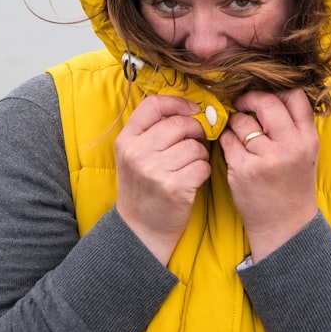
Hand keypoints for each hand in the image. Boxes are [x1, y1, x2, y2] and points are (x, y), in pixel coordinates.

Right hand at [115, 95, 211, 264]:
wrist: (140, 228)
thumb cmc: (143, 187)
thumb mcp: (134, 155)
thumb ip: (153, 131)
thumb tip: (191, 109)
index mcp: (126, 140)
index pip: (153, 105)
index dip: (178, 103)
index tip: (192, 110)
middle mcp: (137, 153)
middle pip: (179, 124)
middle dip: (196, 130)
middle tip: (197, 140)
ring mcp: (155, 171)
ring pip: (195, 146)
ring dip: (200, 154)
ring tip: (191, 164)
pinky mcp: (175, 187)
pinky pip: (202, 166)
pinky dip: (204, 170)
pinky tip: (194, 178)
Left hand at [221, 88, 319, 261]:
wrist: (285, 224)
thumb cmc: (293, 184)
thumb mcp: (306, 152)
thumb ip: (295, 124)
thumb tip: (272, 92)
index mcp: (307, 139)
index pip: (295, 96)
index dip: (277, 91)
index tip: (266, 97)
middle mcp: (289, 146)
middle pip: (266, 102)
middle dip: (250, 99)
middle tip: (243, 104)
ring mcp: (265, 158)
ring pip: (241, 120)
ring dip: (236, 123)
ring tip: (241, 136)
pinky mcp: (243, 169)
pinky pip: (227, 139)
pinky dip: (226, 140)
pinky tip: (234, 150)